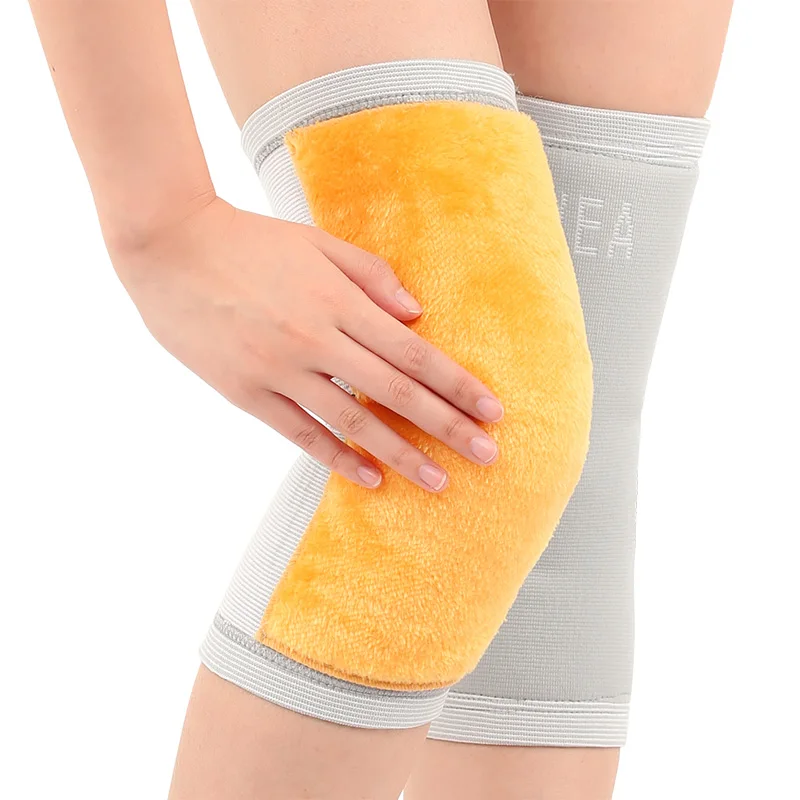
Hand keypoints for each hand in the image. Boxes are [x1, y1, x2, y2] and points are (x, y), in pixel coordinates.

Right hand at [110, 196, 503, 491]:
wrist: (168, 246)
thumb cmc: (249, 240)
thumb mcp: (315, 242)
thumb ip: (370, 276)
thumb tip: (415, 314)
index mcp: (338, 299)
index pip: (413, 351)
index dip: (456, 383)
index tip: (492, 410)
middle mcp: (315, 338)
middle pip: (395, 391)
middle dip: (446, 425)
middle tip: (488, 456)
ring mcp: (279, 368)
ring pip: (353, 420)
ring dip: (400, 455)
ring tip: (438, 481)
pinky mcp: (246, 391)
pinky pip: (300, 432)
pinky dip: (335, 457)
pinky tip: (369, 478)